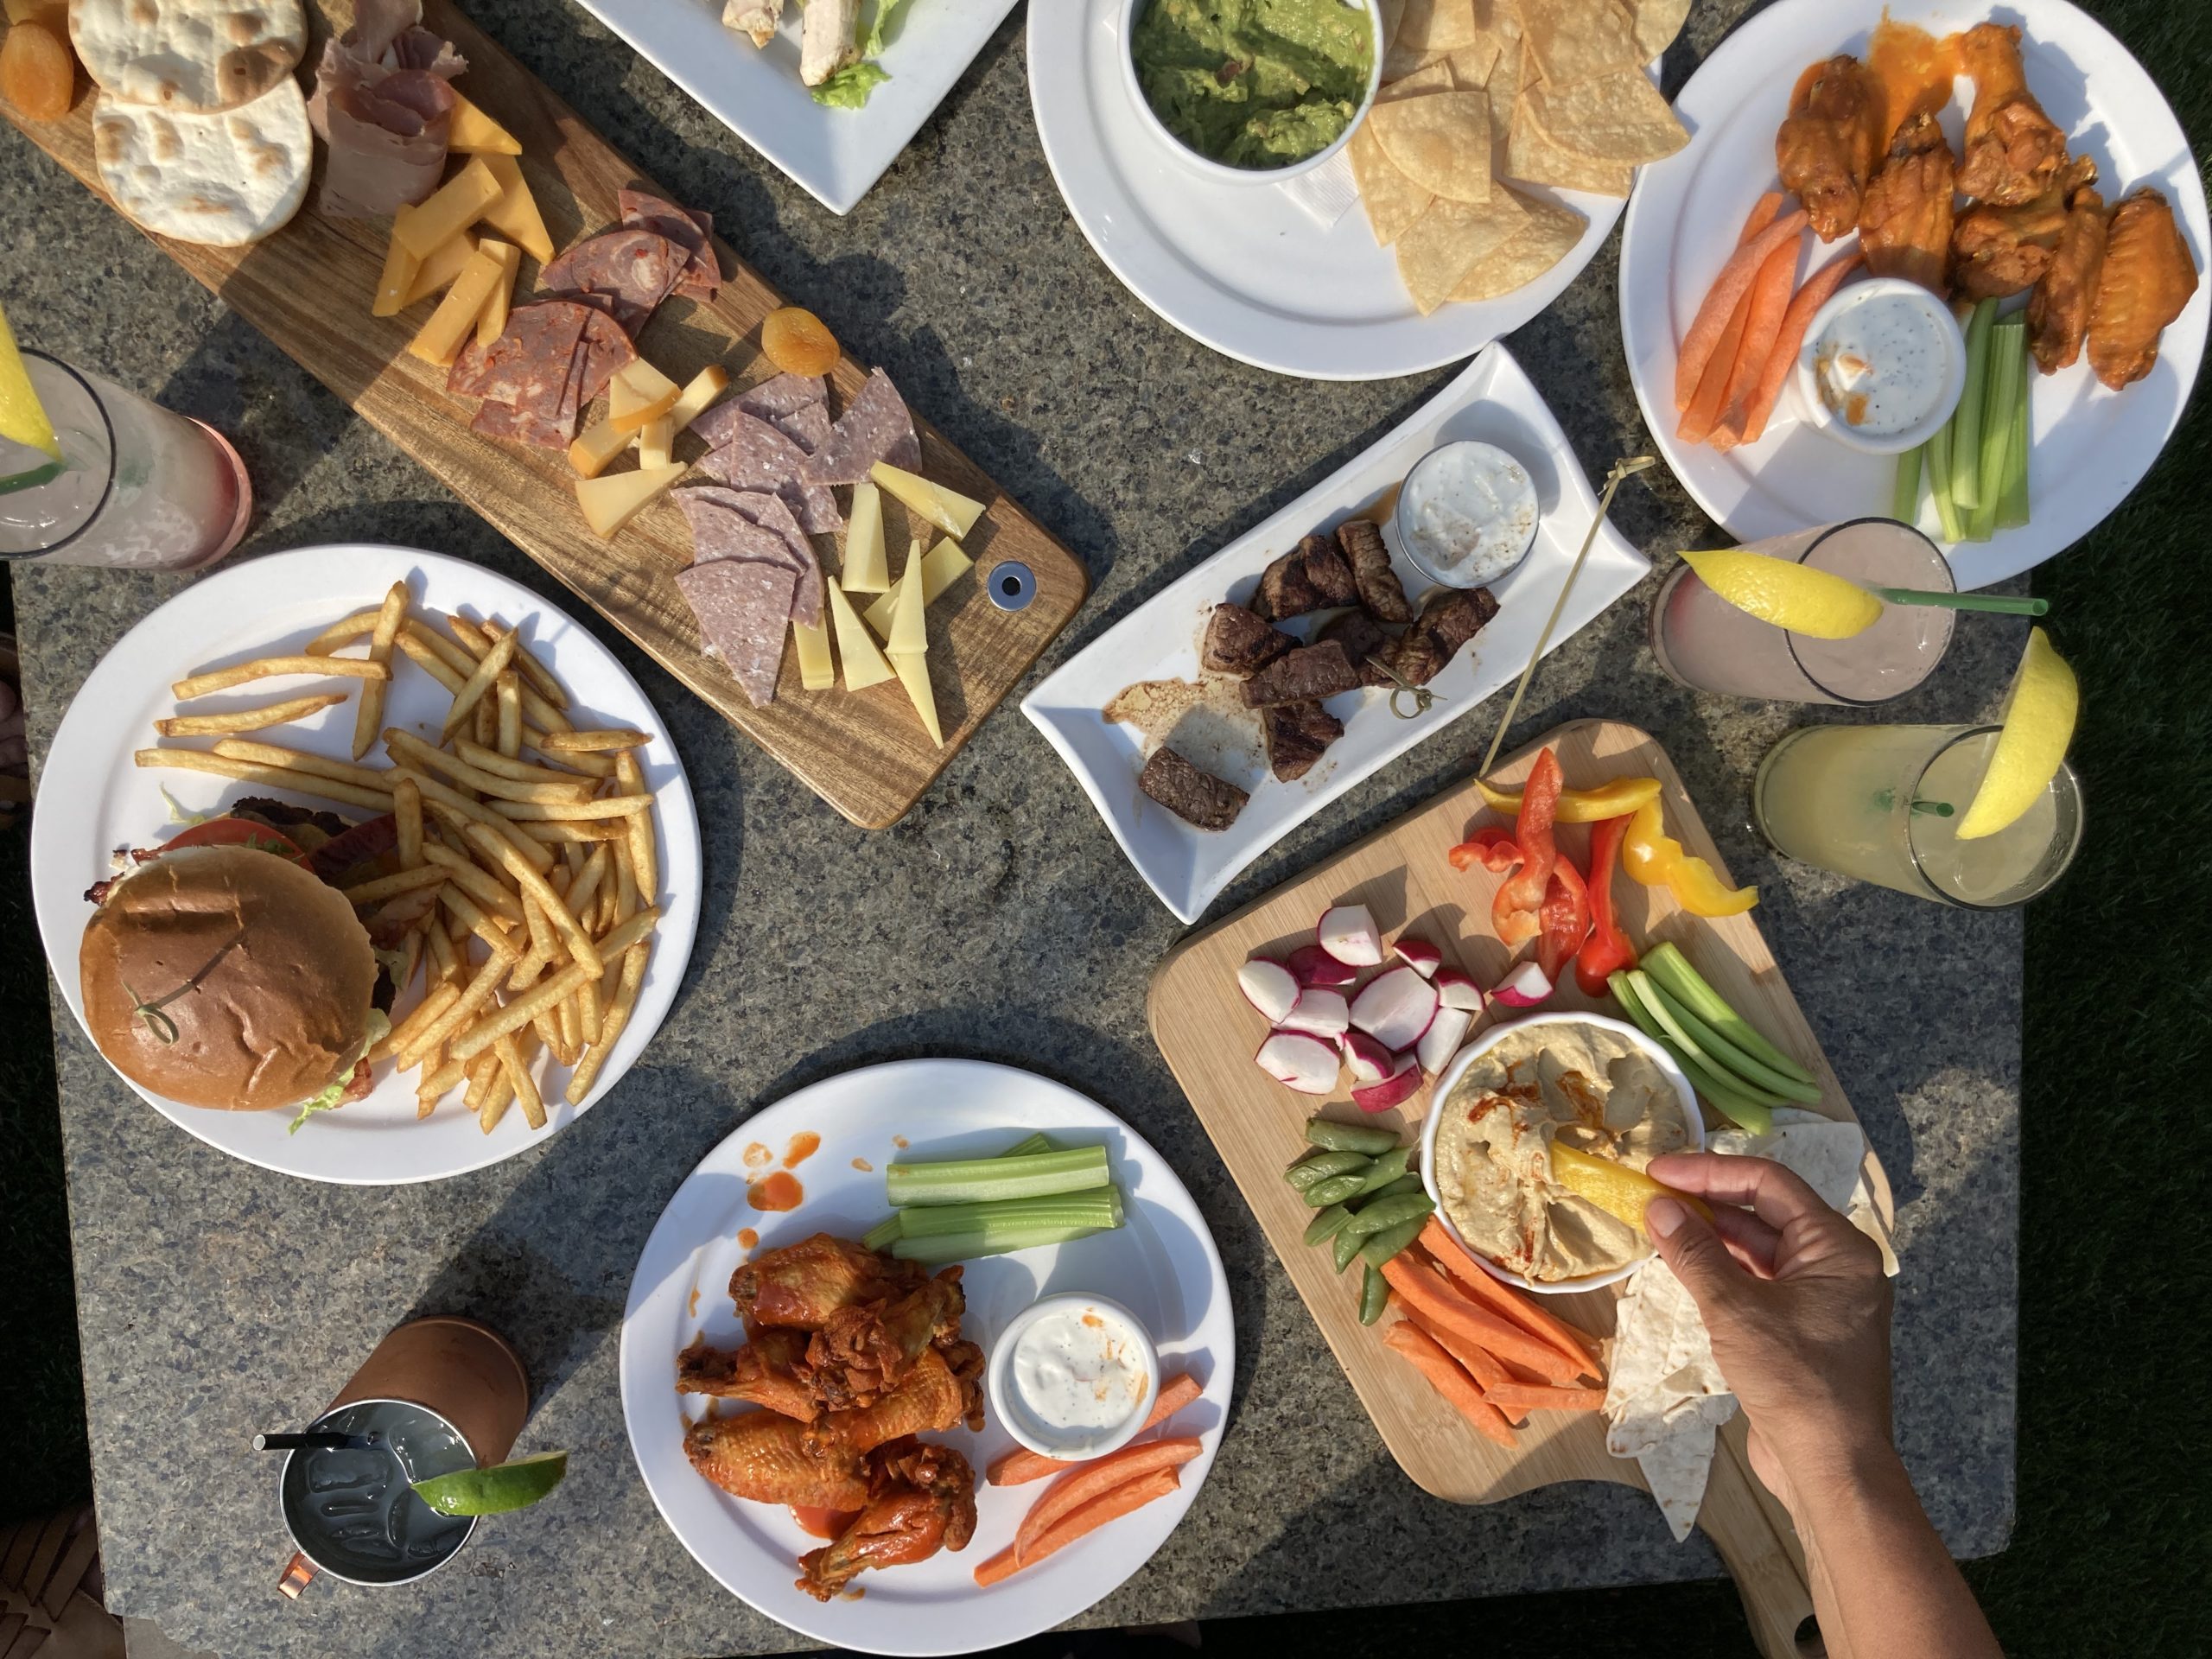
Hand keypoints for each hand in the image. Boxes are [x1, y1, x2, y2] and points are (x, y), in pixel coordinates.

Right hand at [1644, 1151, 1893, 1513]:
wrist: (1831, 1466)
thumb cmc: (1794, 1379)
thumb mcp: (1735, 1311)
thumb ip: (1695, 1254)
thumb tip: (1659, 1206)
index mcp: (1837, 1247)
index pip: (1768, 1184)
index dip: (1709, 1172)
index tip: (1658, 1171)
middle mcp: (1836, 1265)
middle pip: (1765, 1213)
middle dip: (1707, 1203)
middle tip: (1652, 1196)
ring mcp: (1821, 1299)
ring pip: (1759, 1251)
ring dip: (1712, 1238)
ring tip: (1659, 1226)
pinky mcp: (1804, 1330)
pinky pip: (1760, 1283)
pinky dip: (1723, 1272)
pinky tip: (1686, 1268)